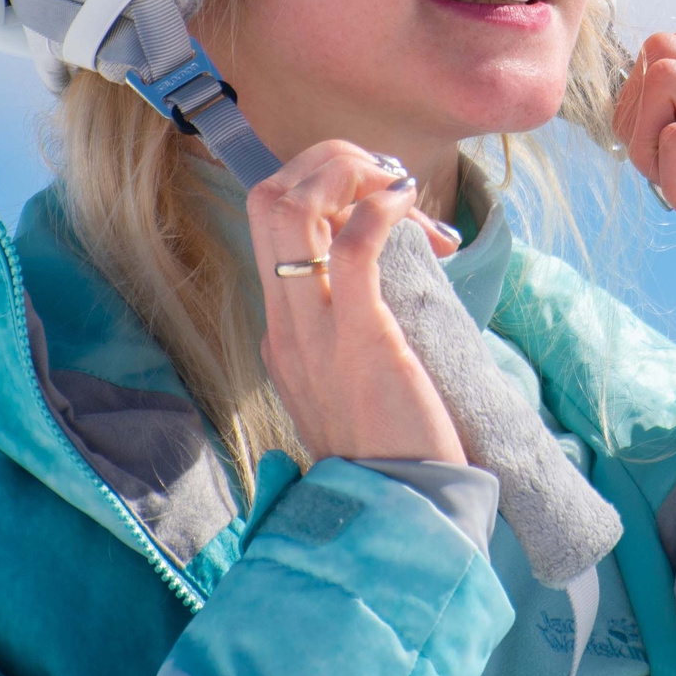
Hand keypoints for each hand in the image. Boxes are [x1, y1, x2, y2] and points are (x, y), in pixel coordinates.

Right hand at [246, 140, 466, 464]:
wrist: (402, 514)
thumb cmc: (398, 448)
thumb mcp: (359, 381)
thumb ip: (360, 330)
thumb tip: (396, 272)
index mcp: (283, 335)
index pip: (272, 226)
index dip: (323, 188)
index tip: (380, 196)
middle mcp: (285, 327)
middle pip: (266, 200)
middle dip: (323, 162)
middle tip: (382, 175)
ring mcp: (314, 334)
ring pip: (290, 208)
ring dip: (344, 172)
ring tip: (394, 184)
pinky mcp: (360, 340)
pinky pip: (352, 247)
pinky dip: (378, 208)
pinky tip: (408, 205)